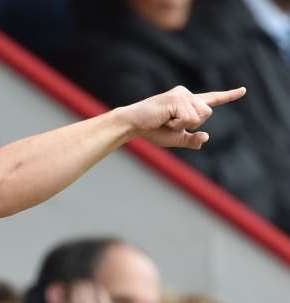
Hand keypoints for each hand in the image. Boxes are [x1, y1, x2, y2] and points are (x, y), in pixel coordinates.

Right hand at [55, 281, 127, 302]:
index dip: (62, 294)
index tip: (61, 289)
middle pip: (78, 297)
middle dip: (74, 288)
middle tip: (73, 285)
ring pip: (91, 297)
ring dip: (85, 288)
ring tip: (82, 285)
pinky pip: (104, 302)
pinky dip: (98, 293)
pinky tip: (95, 288)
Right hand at [118, 85, 245, 148]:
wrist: (133, 125)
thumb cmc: (151, 130)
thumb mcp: (176, 139)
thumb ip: (192, 139)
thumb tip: (206, 136)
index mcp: (187, 103)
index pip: (211, 99)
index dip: (228, 95)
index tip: (243, 90)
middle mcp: (186, 94)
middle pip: (207, 112)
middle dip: (192, 123)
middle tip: (170, 123)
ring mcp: (182, 94)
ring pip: (200, 115)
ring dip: (183, 124)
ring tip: (166, 120)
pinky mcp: (177, 98)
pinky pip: (189, 117)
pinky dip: (177, 124)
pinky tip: (164, 119)